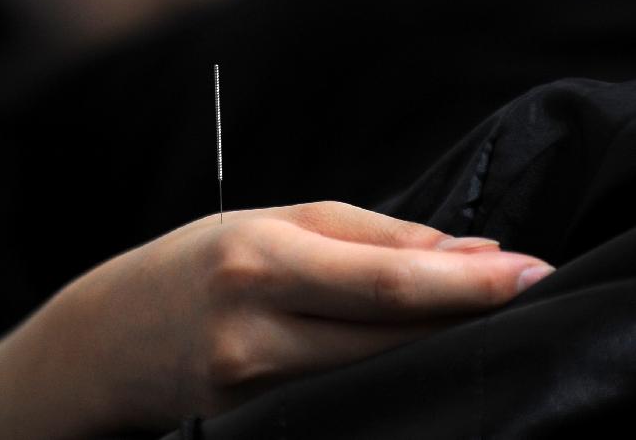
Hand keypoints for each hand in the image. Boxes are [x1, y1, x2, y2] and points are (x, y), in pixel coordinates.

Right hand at [63, 201, 553, 431]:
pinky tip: (417, 341)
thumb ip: (371, 235)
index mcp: (260, 263)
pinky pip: (349, 396)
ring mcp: (256, 397)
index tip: (531, 269)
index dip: (468, 282)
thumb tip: (463, 249)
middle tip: (529, 283)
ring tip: (477, 305)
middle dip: (470, 312)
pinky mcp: (257, 430)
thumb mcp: (274, 221)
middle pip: (395, 339)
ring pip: (381, 374)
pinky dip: (394, 368)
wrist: (110, 339)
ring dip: (439, 340)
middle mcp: (257, 339)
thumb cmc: (197, 261)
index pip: (387, 283)